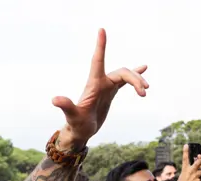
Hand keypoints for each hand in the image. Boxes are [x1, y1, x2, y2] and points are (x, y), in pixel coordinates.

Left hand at [52, 29, 148, 149]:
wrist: (81, 131)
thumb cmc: (76, 125)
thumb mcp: (73, 117)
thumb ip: (66, 107)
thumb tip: (54, 100)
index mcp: (93, 84)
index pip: (98, 60)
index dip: (100, 46)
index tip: (101, 30)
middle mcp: (100, 82)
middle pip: (122, 72)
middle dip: (135, 79)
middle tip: (144, 92)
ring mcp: (106, 86)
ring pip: (126, 75)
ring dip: (137, 80)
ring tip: (146, 91)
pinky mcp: (111, 92)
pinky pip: (125, 80)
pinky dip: (134, 75)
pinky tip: (144, 68)